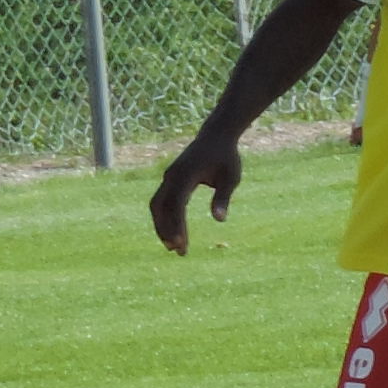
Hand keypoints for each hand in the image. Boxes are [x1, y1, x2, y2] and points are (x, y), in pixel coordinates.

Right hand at [150, 123, 242, 254]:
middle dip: (166, 230)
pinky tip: (174, 232)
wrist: (216, 137)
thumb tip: (220, 220)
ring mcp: (169, 177)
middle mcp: (172, 176)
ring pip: (157, 205)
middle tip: (177, 251)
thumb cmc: (226, 157)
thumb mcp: (231, 177)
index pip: (177, 204)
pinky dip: (164, 217)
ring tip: (173, 247)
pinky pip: (161, 201)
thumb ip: (223, 197)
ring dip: (162, 226)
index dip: (177, 225)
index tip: (181, 244)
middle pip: (160, 207)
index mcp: (186, 175)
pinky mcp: (170, 179)